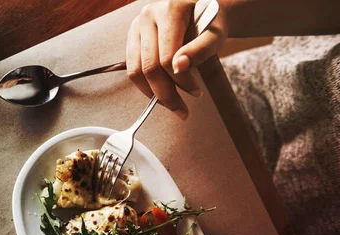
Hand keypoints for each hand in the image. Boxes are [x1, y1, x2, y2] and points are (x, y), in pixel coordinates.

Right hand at [126, 0, 227, 118]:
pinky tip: (160, 92)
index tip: (196, 93)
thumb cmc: (211, 21)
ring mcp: (136, 27)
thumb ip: (200, 49)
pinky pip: (132, 69)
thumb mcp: (215, 34)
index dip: (181, 81)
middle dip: (165, 93)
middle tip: (181, 110)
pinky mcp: (132, 38)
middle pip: (149, 67)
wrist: (202, 9)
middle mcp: (147, 16)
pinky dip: (146, 86)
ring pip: (136, 71)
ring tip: (171, 104)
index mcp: (169, 10)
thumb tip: (179, 67)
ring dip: (153, 93)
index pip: (167, 57)